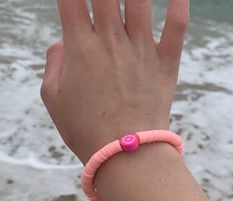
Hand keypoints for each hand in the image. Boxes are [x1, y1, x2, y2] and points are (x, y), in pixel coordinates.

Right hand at [41, 0, 188, 163]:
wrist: (124, 154)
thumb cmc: (84, 129)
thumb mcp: (53, 98)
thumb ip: (54, 63)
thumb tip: (63, 42)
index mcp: (80, 47)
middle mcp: (111, 41)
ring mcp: (142, 50)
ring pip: (140, 0)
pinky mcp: (165, 63)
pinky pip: (176, 26)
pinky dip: (179, 5)